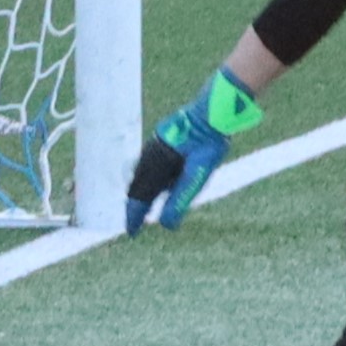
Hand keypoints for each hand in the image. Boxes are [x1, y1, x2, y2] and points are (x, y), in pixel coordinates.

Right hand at [123, 71, 259, 232]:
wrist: (213, 112)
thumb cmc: (207, 143)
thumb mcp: (197, 176)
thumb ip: (180, 200)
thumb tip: (166, 225)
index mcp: (154, 166)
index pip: (138, 199)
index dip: (135, 217)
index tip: (132, 233)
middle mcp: (149, 156)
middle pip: (136, 188)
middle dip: (136, 207)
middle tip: (135, 224)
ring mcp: (153, 147)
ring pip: (142, 177)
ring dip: (141, 195)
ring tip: (143, 209)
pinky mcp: (161, 141)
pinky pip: (148, 167)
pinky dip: (148, 182)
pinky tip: (155, 186)